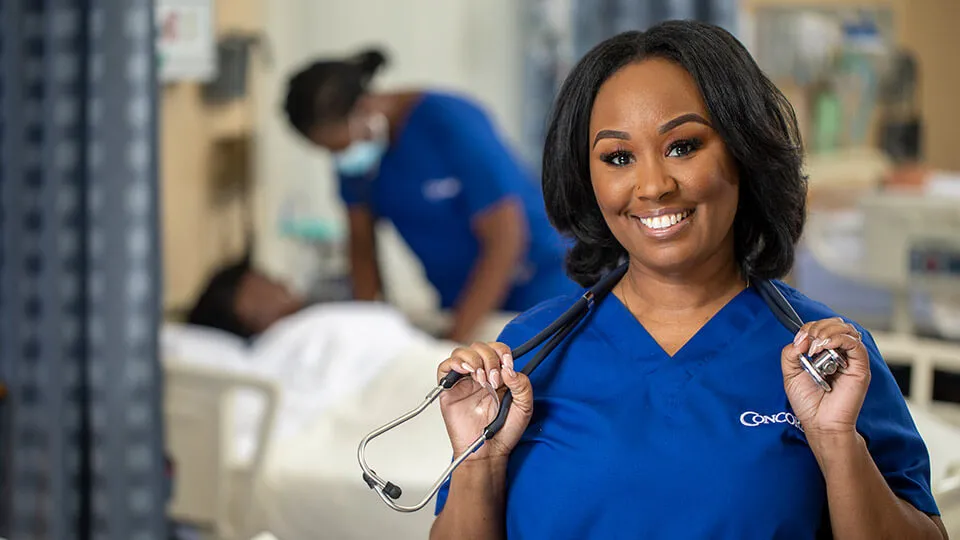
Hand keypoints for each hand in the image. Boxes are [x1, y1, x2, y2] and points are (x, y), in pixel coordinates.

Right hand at [436, 342, 532, 460]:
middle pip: (479, 347)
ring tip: (481, 379)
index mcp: (497, 375)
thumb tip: (508, 370)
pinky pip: (445, 367)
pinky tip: (466, 371)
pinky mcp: (448, 390)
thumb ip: (522, 386)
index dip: (502, 352)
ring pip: (462, 352)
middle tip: (494, 380)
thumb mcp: (524, 408)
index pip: (497, 349)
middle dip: (489, 359)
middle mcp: (479, 375)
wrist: (488, 451)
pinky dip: (455, 363)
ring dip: (474, 360)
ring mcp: (463, 381)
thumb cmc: (505, 432)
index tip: (507, 367)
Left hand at [781, 318, 870, 440]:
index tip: (799, 340)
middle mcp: (840, 354)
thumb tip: (803, 338)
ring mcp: (851, 360)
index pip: (823, 327)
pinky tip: (825, 347)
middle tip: (808, 341)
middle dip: (818, 326)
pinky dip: (838, 339)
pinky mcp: (860, 367)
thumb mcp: (790, 373)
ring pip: (847, 330)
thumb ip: (790, 353)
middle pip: (836, 324)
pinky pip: (855, 344)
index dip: (809, 328)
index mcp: (825, 353)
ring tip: (815, 346)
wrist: (820, 422)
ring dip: (827, 331)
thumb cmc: (808, 402)